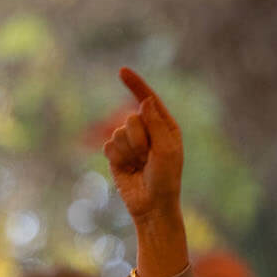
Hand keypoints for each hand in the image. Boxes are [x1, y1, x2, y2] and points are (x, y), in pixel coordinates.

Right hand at [104, 68, 184, 227]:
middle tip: (147, 156)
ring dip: (128, 151)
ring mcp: (130, 143)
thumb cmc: (166, 178)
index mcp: (164, 126)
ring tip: (139, 165)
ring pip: (118, 133)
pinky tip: (128, 169)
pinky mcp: (116, 155)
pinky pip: (109, 146)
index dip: (135, 84)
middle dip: (138, 138)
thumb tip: (145, 101)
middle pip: (131, 118)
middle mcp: (147, 131)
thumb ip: (156, 124)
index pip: (147, 99)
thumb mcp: (167, 150)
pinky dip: (117, 158)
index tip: (121, 71)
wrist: (152, 206)